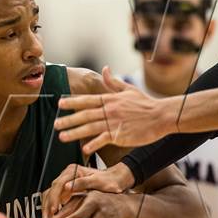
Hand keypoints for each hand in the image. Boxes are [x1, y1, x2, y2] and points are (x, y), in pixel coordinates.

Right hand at [41, 162, 133, 217]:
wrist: (114, 180)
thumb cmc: (108, 181)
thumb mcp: (97, 182)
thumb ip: (83, 183)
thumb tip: (67, 187)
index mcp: (74, 170)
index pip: (59, 184)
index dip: (54, 198)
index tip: (54, 210)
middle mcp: (67, 175)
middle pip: (52, 190)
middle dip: (48, 206)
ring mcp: (65, 182)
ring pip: (50, 194)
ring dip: (47, 209)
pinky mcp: (65, 190)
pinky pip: (53, 198)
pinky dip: (50, 208)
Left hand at [55, 66, 173, 153]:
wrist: (162, 116)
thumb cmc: (146, 103)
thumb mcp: (128, 89)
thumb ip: (113, 81)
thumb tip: (104, 68)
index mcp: (110, 99)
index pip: (87, 100)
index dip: (72, 102)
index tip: (59, 104)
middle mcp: (110, 110)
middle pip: (85, 115)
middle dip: (68, 120)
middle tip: (55, 124)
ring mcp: (115, 122)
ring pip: (90, 128)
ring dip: (75, 132)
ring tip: (62, 137)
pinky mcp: (121, 135)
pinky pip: (104, 139)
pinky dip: (94, 144)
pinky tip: (85, 149)